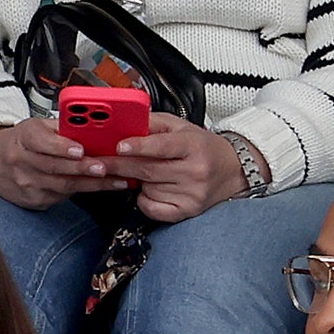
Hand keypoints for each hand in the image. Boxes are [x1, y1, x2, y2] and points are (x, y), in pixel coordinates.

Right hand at [0, 117, 126, 208]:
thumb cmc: (22, 142)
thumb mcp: (37, 126)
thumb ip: (63, 127)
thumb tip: (94, 127)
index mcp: (23, 137)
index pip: (41, 142)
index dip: (61, 147)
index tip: (80, 149)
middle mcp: (21, 161)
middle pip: (55, 167)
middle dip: (83, 168)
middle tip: (105, 167)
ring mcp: (26, 183)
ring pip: (62, 185)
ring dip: (91, 183)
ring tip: (113, 180)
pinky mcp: (33, 199)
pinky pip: (61, 196)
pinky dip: (82, 191)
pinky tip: (98, 187)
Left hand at [93, 113, 259, 221]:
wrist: (232, 171)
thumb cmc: (202, 148)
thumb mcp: (182, 127)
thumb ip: (154, 123)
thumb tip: (126, 122)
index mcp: (194, 146)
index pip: (163, 146)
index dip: (139, 146)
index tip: (120, 145)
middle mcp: (195, 171)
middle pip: (148, 170)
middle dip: (121, 165)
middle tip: (101, 161)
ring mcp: (191, 194)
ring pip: (147, 189)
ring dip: (138, 181)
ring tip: (148, 173)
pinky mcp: (186, 212)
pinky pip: (151, 208)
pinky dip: (144, 199)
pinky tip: (151, 189)